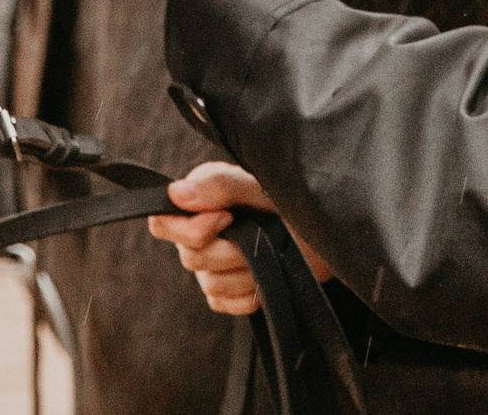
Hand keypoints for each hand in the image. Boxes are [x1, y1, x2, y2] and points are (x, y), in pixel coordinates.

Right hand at [148, 161, 332, 314]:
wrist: (325, 236)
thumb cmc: (293, 201)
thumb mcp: (260, 184)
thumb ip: (219, 184)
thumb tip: (175, 193)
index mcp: (200, 198)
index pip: (162, 221)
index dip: (189, 229)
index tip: (226, 218)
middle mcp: (198, 231)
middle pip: (188, 256)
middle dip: (229, 250)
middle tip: (261, 233)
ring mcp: (210, 264)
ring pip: (208, 283)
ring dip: (245, 271)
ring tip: (270, 251)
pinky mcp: (225, 290)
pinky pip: (222, 302)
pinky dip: (248, 293)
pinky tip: (265, 276)